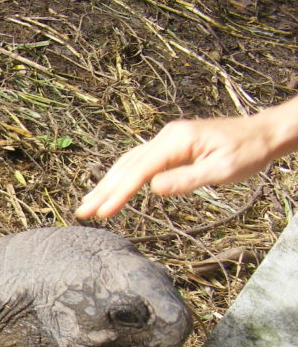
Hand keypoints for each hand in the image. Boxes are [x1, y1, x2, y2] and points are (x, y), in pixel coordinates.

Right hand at [75, 99, 297, 218]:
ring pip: (128, 163)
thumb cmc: (248, 152)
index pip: (140, 171)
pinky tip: (111, 187)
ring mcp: (166, 140)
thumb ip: (187, 179)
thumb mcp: (222, 170)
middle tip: (81, 212)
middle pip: (126, 166)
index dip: (119, 193)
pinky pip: (138, 162)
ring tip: (88, 204)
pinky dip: (121, 176)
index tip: (102, 213)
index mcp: (176, 141)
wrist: (264, 133)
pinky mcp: (169, 146)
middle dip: (103, 190)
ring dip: (107, 184)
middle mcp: (166, 137)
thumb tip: (153, 188)